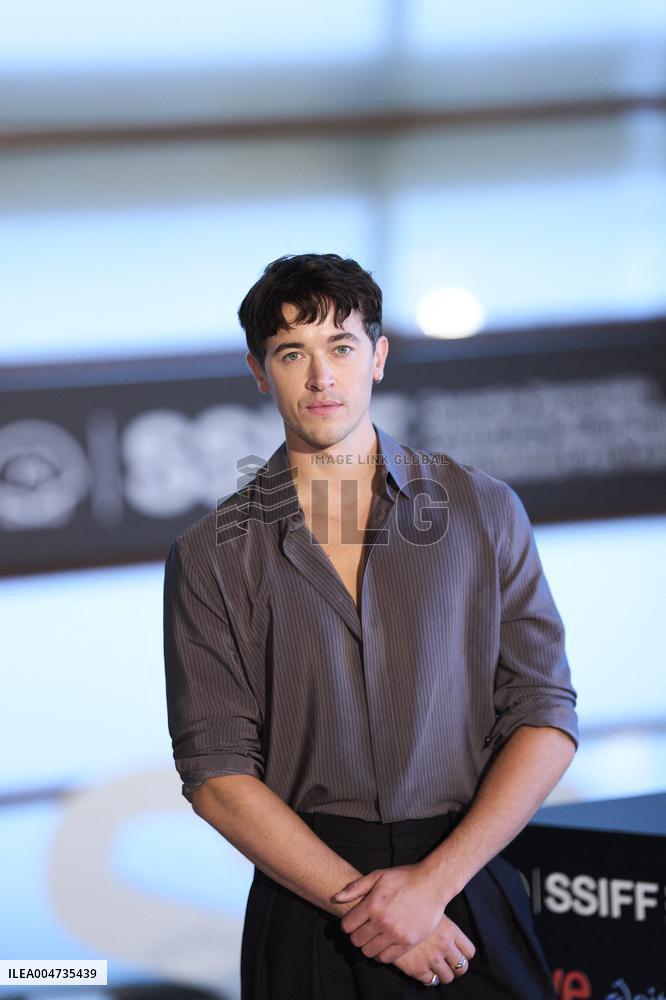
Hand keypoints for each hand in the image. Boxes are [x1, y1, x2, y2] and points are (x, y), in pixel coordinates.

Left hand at [334, 863, 449, 962]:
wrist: (432, 884)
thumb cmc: (404, 878)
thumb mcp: (378, 875)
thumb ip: (356, 887)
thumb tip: (336, 897)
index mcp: (372, 904)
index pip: (347, 926)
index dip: (348, 924)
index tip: (354, 921)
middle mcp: (382, 921)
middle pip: (356, 941)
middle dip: (357, 935)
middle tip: (364, 929)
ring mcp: (395, 934)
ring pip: (369, 952)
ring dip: (368, 945)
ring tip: (374, 937)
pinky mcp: (407, 943)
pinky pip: (386, 958)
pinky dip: (381, 954)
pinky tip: (384, 944)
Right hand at [393, 912, 475, 985]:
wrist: (389, 915)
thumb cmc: (411, 908)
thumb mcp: (432, 911)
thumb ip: (444, 925)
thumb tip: (452, 936)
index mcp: (451, 931)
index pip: (469, 951)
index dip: (464, 954)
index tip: (458, 953)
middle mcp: (444, 946)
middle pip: (462, 968)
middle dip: (456, 968)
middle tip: (449, 965)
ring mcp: (432, 959)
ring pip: (448, 978)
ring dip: (443, 974)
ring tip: (436, 968)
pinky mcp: (418, 969)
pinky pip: (431, 981)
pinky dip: (429, 978)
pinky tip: (424, 970)